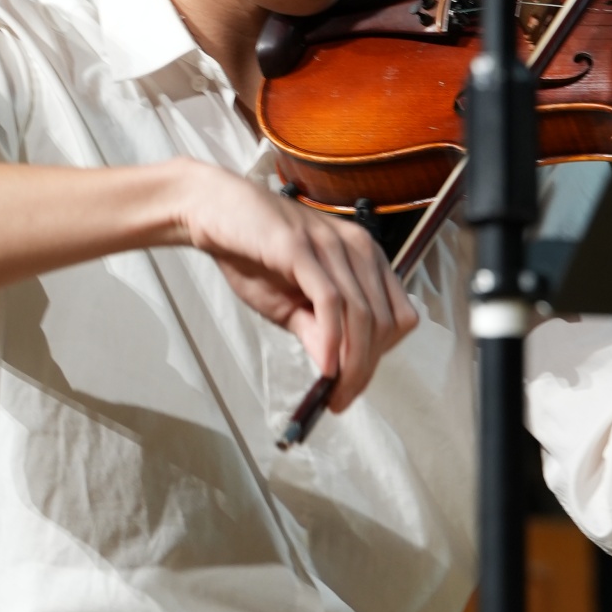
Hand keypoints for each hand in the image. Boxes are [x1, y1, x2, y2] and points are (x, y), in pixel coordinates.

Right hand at [172, 164, 416, 409]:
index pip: (398, 315)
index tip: (355, 383)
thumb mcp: (289, 303)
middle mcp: (357, 247)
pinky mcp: (302, 247)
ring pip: (362, 314)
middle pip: (385, 321)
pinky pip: (331, 300)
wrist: (213, 213)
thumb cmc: (253, 253)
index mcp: (364, 257)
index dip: (382, 355)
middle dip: (366, 368)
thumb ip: (316, 332)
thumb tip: (336, 370)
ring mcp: (331, 245)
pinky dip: (333, 338)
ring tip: (336, 391)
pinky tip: (325, 365)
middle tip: (342, 398)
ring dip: (353, 362)